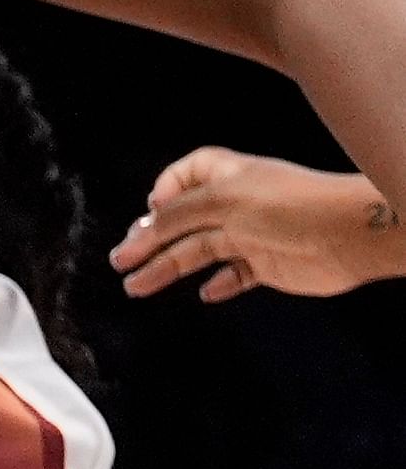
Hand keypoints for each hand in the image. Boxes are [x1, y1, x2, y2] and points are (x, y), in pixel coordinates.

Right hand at [112, 147, 396, 301]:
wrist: (347, 234)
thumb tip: (142, 227)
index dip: (164, 190)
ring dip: (166, 268)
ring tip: (137, 286)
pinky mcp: (266, 264)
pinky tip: (205, 293)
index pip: (187, 175)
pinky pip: (234, 276)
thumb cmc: (291, 206)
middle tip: (122, 260)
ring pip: (198, 252)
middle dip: (150, 239)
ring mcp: (251, 235)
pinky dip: (218, 285)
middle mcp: (237, 204)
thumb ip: (177, 215)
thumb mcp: (221, 200)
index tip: (148, 213)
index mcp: (227, 178)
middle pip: (182, 221)